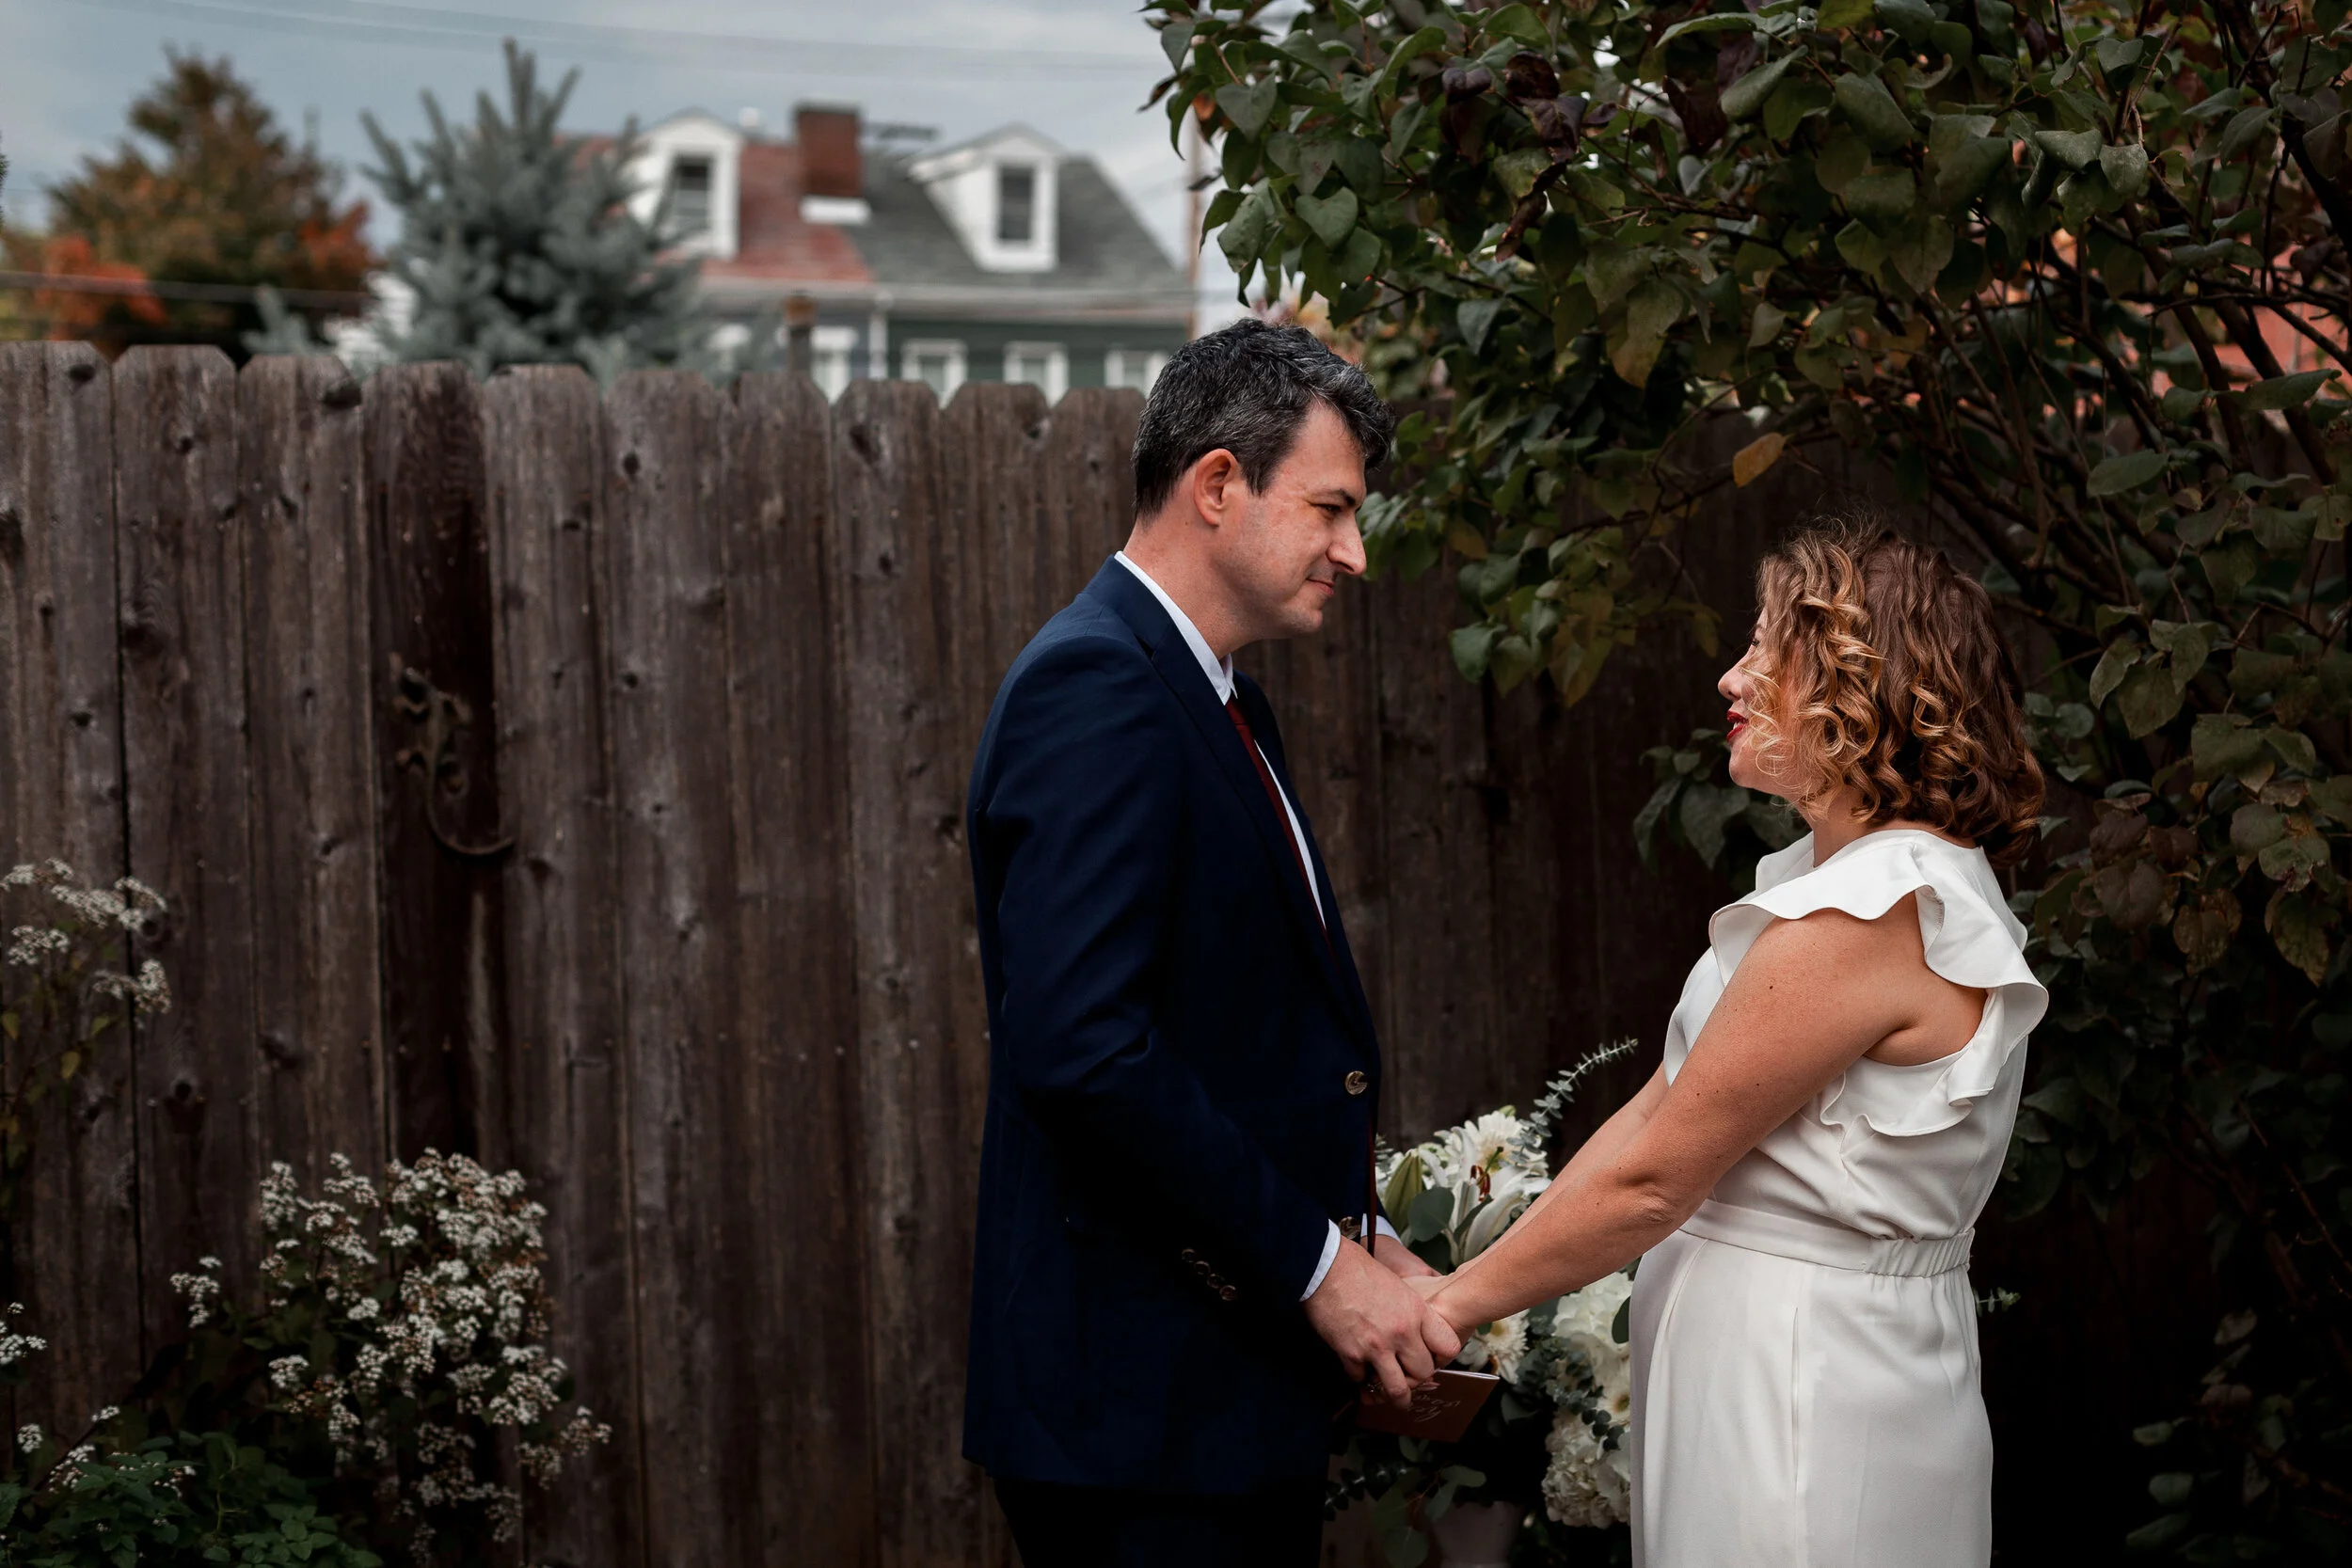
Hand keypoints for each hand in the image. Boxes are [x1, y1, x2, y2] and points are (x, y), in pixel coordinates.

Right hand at [1304, 1237, 1463, 1403]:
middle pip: (1424, 1373)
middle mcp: (1401, 1332)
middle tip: (1408, 1376)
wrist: (1326, 1267)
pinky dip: (1361, 1378)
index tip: (1432, 1358)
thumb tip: (1415, 1331)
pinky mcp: (1351, 1354)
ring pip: (1398, 1390)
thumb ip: (1411, 1312)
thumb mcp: (1399, 1286)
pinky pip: (1362, 1380)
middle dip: (1416, 1378)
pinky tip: (1359, 1368)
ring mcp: (1377, 1346)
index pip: (1449, 1347)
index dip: (1442, 1357)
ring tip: (1394, 1399)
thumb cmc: (1359, 1270)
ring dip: (1396, 1397)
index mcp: (1417, 1312)